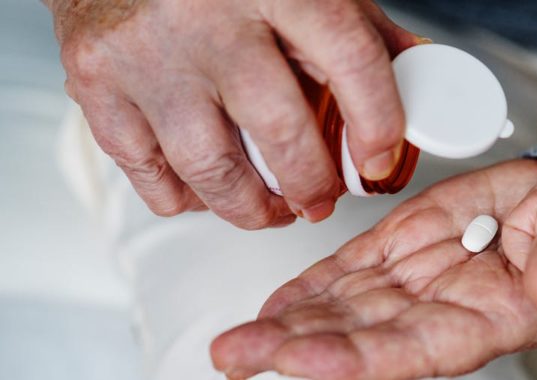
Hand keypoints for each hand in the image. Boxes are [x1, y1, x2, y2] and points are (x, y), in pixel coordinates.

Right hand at [48, 0, 419, 227]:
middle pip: (277, 129)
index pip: (349, 59)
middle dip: (311, 184)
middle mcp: (207, 16)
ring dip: (251, 208)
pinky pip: (150, 175)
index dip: (377, 123)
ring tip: (271, 208)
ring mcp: (146, 54)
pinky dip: (187, 198)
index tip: (379, 161)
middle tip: (320, 200)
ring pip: (209, 168)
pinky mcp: (98, 84)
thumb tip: (414, 76)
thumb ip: (359, 27)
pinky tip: (209, 188)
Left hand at [210, 151, 536, 379]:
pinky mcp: (411, 243)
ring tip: (239, 339)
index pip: (415, 351)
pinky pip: (354, 269)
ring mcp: (423, 277)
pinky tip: (276, 304)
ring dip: (290, 322)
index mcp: (492, 317)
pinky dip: (313, 285)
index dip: (357, 359)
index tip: (302, 360)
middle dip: (298, 348)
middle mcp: (445, 308)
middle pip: (361, 337)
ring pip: (346, 307)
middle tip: (239, 353)